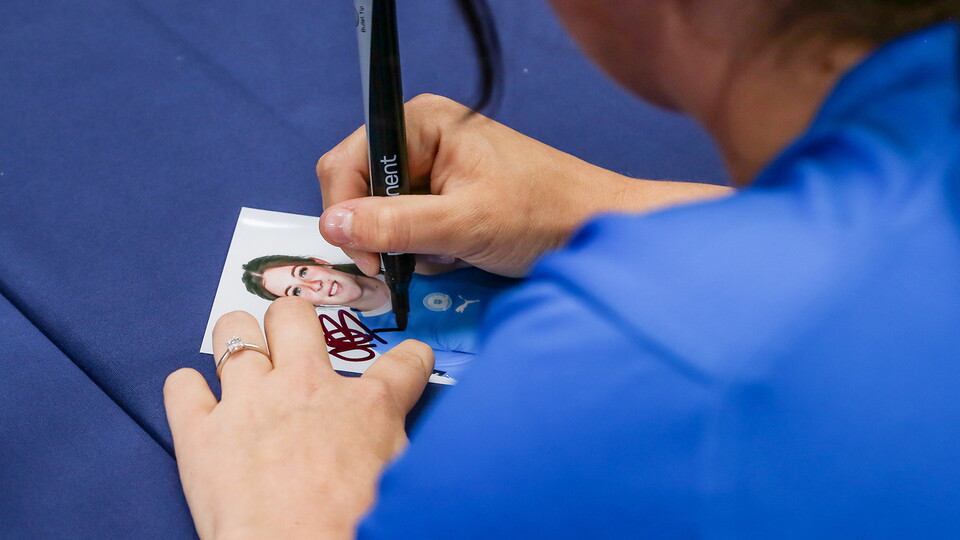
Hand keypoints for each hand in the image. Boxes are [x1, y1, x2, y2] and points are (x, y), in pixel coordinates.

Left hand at [164, 297, 433, 538]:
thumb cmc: (351, 527)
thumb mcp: (400, 477)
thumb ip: (397, 440)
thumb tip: (398, 432)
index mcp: (367, 405)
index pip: (404, 360)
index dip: (412, 359)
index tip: (408, 364)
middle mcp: (305, 386)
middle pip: (293, 314)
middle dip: (294, 319)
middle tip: (294, 341)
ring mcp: (248, 403)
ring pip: (233, 330)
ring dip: (239, 340)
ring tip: (243, 359)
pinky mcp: (200, 433)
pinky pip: (181, 384)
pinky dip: (188, 389)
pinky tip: (201, 402)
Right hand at [317, 94, 731, 277]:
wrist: (594, 227)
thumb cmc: (541, 213)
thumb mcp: (463, 224)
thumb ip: (395, 225)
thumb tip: (330, 225)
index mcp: (420, 122)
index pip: (346, 162)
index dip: (346, 211)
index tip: (371, 259)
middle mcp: (420, 137)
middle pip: (360, 189)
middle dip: (382, 232)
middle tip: (412, 261)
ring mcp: (433, 167)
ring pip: (382, 214)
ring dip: (407, 244)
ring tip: (449, 252)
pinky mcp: (446, 194)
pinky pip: (408, 225)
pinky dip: (424, 247)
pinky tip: (457, 252)